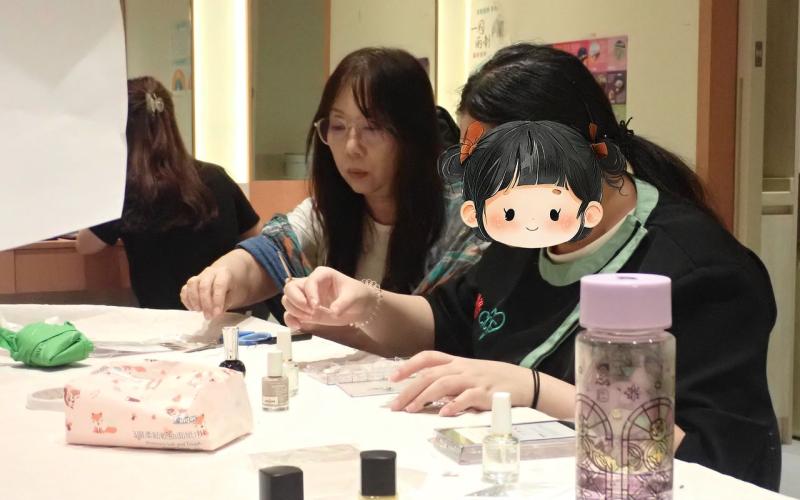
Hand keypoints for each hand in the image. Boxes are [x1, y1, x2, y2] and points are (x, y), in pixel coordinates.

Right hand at [180, 266, 233, 318]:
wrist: (225, 275)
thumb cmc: (231, 286)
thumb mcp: (235, 293)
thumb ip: (226, 302)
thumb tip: (215, 312)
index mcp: (224, 273)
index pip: (219, 285)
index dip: (217, 300)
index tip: (217, 313)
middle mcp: (210, 272)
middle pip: (204, 285)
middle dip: (205, 303)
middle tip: (208, 316)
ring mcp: (199, 276)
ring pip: (192, 284)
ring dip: (194, 300)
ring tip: (199, 311)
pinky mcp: (191, 282)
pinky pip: (185, 289)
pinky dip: (186, 300)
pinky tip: (192, 308)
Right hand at [281, 266, 376, 329]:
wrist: (359, 307)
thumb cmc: (356, 295)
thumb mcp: (353, 296)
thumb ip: (343, 303)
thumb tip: (333, 312)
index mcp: (321, 275)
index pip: (309, 281)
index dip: (310, 293)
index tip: (316, 306)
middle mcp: (310, 284)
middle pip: (290, 288)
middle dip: (296, 300)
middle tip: (310, 311)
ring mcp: (305, 298)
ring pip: (287, 300)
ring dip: (294, 311)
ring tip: (310, 318)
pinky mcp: (304, 311)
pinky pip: (290, 314)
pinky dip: (290, 320)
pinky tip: (298, 326)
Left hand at [388, 351, 533, 416]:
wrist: (524, 382)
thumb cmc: (493, 379)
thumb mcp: (469, 374)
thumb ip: (449, 380)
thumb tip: (424, 392)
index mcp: (457, 362)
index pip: (428, 357)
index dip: (409, 365)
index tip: (393, 378)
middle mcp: (462, 368)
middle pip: (430, 374)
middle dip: (409, 389)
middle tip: (395, 405)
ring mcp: (474, 379)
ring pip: (444, 383)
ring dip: (425, 397)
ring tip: (412, 410)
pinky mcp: (486, 393)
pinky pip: (467, 397)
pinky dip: (454, 404)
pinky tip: (443, 413)